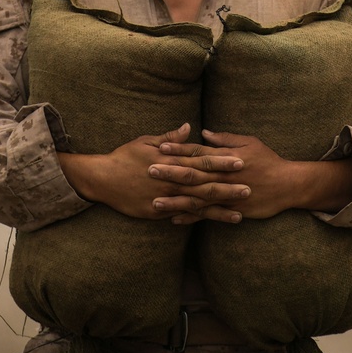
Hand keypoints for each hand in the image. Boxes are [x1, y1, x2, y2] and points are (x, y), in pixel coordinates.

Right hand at [58, 123, 250, 222]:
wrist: (101, 179)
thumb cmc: (124, 156)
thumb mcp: (147, 141)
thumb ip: (171, 137)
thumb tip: (190, 128)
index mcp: (170, 160)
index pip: (201, 161)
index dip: (222, 162)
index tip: (241, 161)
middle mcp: (170, 180)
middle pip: (204, 184)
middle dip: (228, 188)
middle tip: (250, 189)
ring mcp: (164, 198)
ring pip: (197, 204)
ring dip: (218, 209)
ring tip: (239, 214)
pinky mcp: (157, 211)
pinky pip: (181, 216)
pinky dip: (197, 219)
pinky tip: (212, 223)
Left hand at [155, 130, 351, 222]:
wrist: (288, 185)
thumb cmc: (268, 160)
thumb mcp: (249, 142)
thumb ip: (225, 139)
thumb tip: (205, 132)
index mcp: (225, 158)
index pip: (198, 152)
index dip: (178, 150)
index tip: (160, 147)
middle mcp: (223, 176)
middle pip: (192, 174)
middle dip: (170, 172)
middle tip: (148, 170)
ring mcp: (226, 194)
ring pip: (196, 197)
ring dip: (175, 199)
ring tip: (154, 201)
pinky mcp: (230, 209)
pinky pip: (207, 215)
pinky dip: (191, 217)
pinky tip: (174, 219)